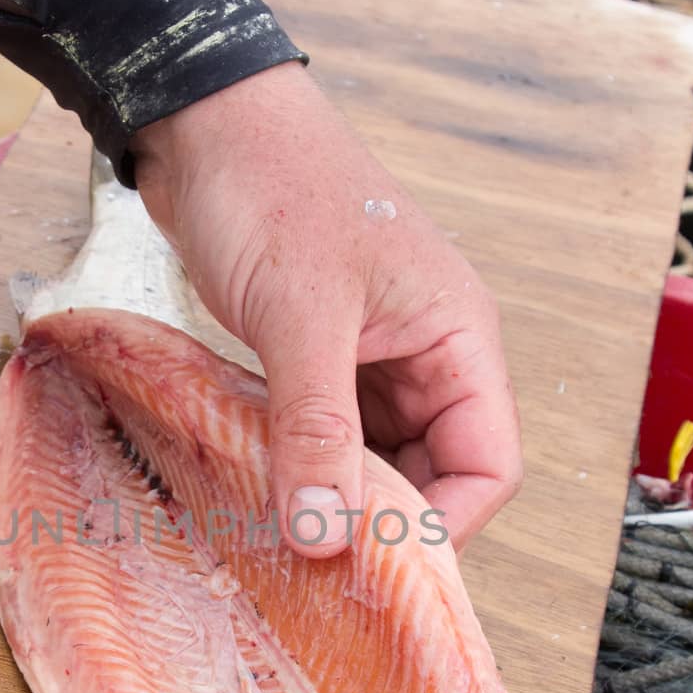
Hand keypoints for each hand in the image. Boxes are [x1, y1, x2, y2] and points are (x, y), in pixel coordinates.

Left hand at [131, 63, 521, 558]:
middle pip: (433, 474)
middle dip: (383, 522)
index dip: (444, 525)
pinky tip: (260, 491)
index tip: (376, 570)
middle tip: (317, 567)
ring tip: (281, 535)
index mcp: (457, 337)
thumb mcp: (300, 316)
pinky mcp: (316, 359)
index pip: (488, 464)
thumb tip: (326, 537)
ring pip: (374, 461)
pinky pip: (324, 437)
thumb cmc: (272, 187)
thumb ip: (317, 428)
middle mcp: (425, 355)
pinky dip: (299, 468)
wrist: (204, 121)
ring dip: (335, 499)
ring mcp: (369, 359)